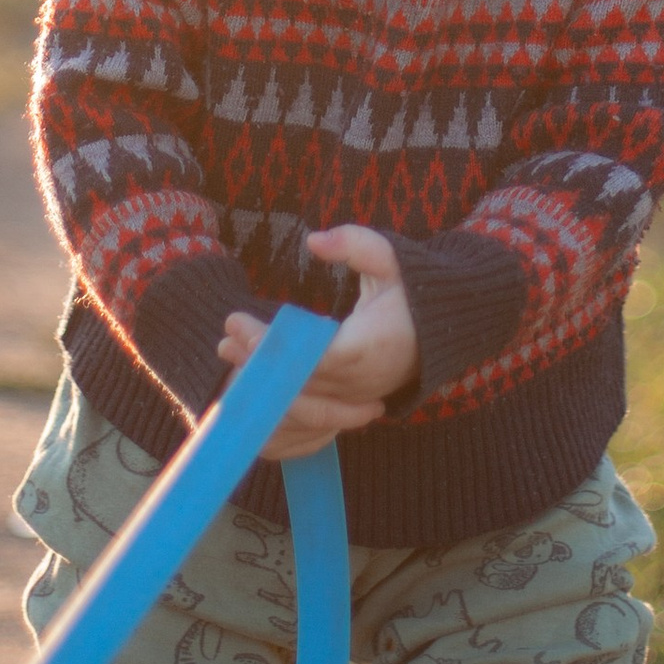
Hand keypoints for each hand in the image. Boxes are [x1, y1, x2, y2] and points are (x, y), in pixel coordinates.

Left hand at [216, 229, 419, 456]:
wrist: (437, 334)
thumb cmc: (410, 294)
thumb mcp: (391, 259)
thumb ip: (356, 245)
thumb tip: (314, 241)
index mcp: (372, 347)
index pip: (316, 358)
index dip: (277, 349)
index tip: (244, 328)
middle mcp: (362, 383)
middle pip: (301, 387)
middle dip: (258, 364)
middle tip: (226, 337)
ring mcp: (354, 401)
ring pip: (300, 409)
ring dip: (261, 386)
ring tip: (229, 354)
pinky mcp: (348, 409)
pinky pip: (307, 422)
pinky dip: (275, 411)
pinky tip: (247, 388)